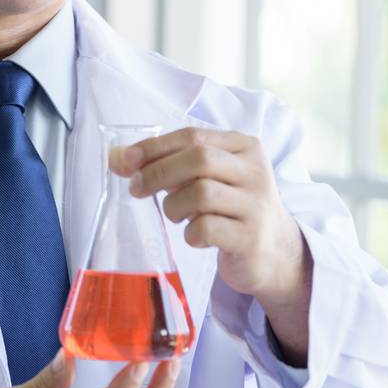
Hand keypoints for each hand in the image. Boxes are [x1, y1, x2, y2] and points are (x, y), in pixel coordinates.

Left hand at [118, 127, 311, 359]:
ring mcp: (257, 204)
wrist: (273, 251)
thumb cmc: (229, 207)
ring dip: (174, 205)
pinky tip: (195, 235)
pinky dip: (190, 233)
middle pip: (198, 159)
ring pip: (201, 193)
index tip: (125, 160)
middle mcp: (255, 171)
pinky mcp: (251, 237)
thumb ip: (165, 164)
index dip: (154, 146)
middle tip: (137, 189)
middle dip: (158, 172)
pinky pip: (206, 228)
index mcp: (244, 147)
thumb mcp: (204, 178)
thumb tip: (115, 158)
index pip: (193, 136)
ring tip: (175, 214)